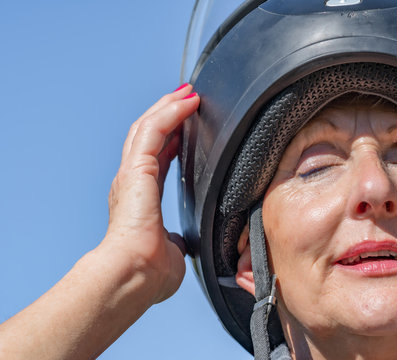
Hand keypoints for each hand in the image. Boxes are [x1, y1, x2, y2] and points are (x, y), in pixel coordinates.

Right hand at [102, 84, 198, 303]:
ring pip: (148, 126)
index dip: (172, 138)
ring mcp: (131, 173)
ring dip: (169, 106)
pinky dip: (170, 113)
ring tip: (188, 93)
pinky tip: (187, 102)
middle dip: (169, 113)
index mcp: (141, 196)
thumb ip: (175, 239)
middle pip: (149, 135)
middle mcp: (132, 181)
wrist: (134, 275)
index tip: (187, 125)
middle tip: (188, 97)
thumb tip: (179, 243)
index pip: (157, 157)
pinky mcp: (136, 169)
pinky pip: (153, 130)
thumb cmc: (149, 271)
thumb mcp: (172, 248)